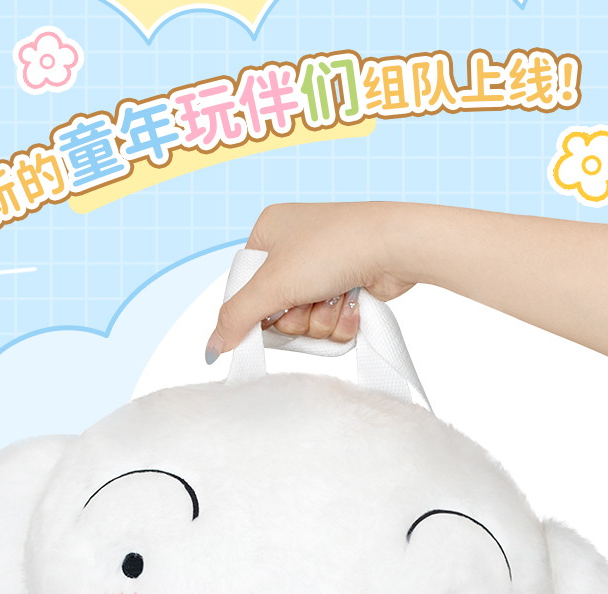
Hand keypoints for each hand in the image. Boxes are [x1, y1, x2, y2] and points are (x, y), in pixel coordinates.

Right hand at [206, 202, 417, 361]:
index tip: (269, 313)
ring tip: (335, 296)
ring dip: (320, 319)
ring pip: (305, 321)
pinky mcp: (347, 286)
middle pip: (276, 311)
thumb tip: (212, 348)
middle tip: (307, 300)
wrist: (395, 246)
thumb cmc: (332, 248)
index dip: (256, 309)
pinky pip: (330, 321)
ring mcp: (323, 267)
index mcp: (269, 231)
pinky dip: (341, 319)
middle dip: (295, 316)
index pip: (244, 287)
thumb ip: (237, 318)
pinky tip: (352, 300)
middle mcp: (295, 247)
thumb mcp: (272, 285)